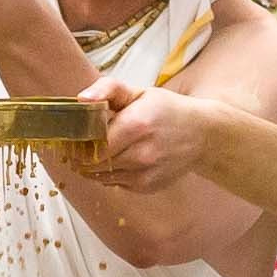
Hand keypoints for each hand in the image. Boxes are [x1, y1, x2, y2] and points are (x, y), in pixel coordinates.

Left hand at [80, 80, 207, 194]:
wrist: (202, 135)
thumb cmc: (166, 110)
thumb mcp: (138, 91)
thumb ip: (108, 89)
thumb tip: (82, 99)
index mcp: (136, 124)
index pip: (91, 142)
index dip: (78, 141)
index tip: (75, 137)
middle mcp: (142, 153)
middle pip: (93, 162)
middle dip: (82, 156)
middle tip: (81, 146)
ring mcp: (145, 173)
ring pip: (100, 175)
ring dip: (93, 166)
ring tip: (99, 152)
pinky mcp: (147, 186)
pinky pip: (115, 183)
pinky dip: (110, 174)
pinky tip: (119, 160)